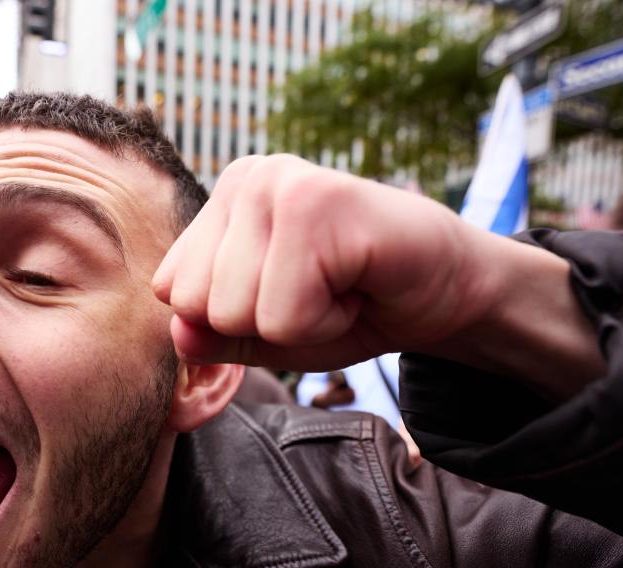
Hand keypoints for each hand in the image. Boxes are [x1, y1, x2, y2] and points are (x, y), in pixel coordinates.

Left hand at [152, 154, 504, 370]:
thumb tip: (178, 332)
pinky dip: (327, 322)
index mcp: (223, 200)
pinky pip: (284, 316)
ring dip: (299, 322)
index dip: (235, 318)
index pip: (172, 291)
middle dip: (264, 322)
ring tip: (339, 285)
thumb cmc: (356, 305)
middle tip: (321, 290)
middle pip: (197, 304)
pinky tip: (357, 282)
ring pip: (235, 312)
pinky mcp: (315, 205)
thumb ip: (215, 333)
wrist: (450, 288)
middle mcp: (244, 179)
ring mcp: (278, 184)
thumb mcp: (269, 332)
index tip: (292, 293)